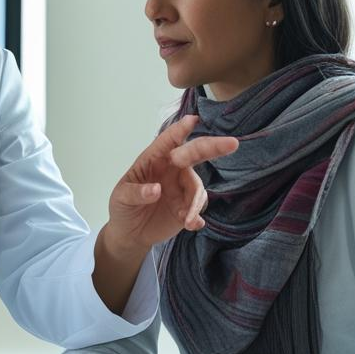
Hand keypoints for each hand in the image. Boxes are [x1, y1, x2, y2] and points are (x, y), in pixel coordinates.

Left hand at [105, 115, 237, 253]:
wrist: (130, 234)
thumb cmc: (123, 207)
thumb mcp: (121, 198)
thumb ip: (136, 193)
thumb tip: (156, 190)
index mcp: (154, 159)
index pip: (168, 140)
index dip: (180, 129)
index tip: (193, 119)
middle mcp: (172, 168)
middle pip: (195, 154)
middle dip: (213, 147)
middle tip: (232, 143)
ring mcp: (181, 187)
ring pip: (198, 188)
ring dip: (195, 203)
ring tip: (188, 220)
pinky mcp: (187, 207)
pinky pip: (198, 207)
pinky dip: (197, 216)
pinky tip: (193, 225)